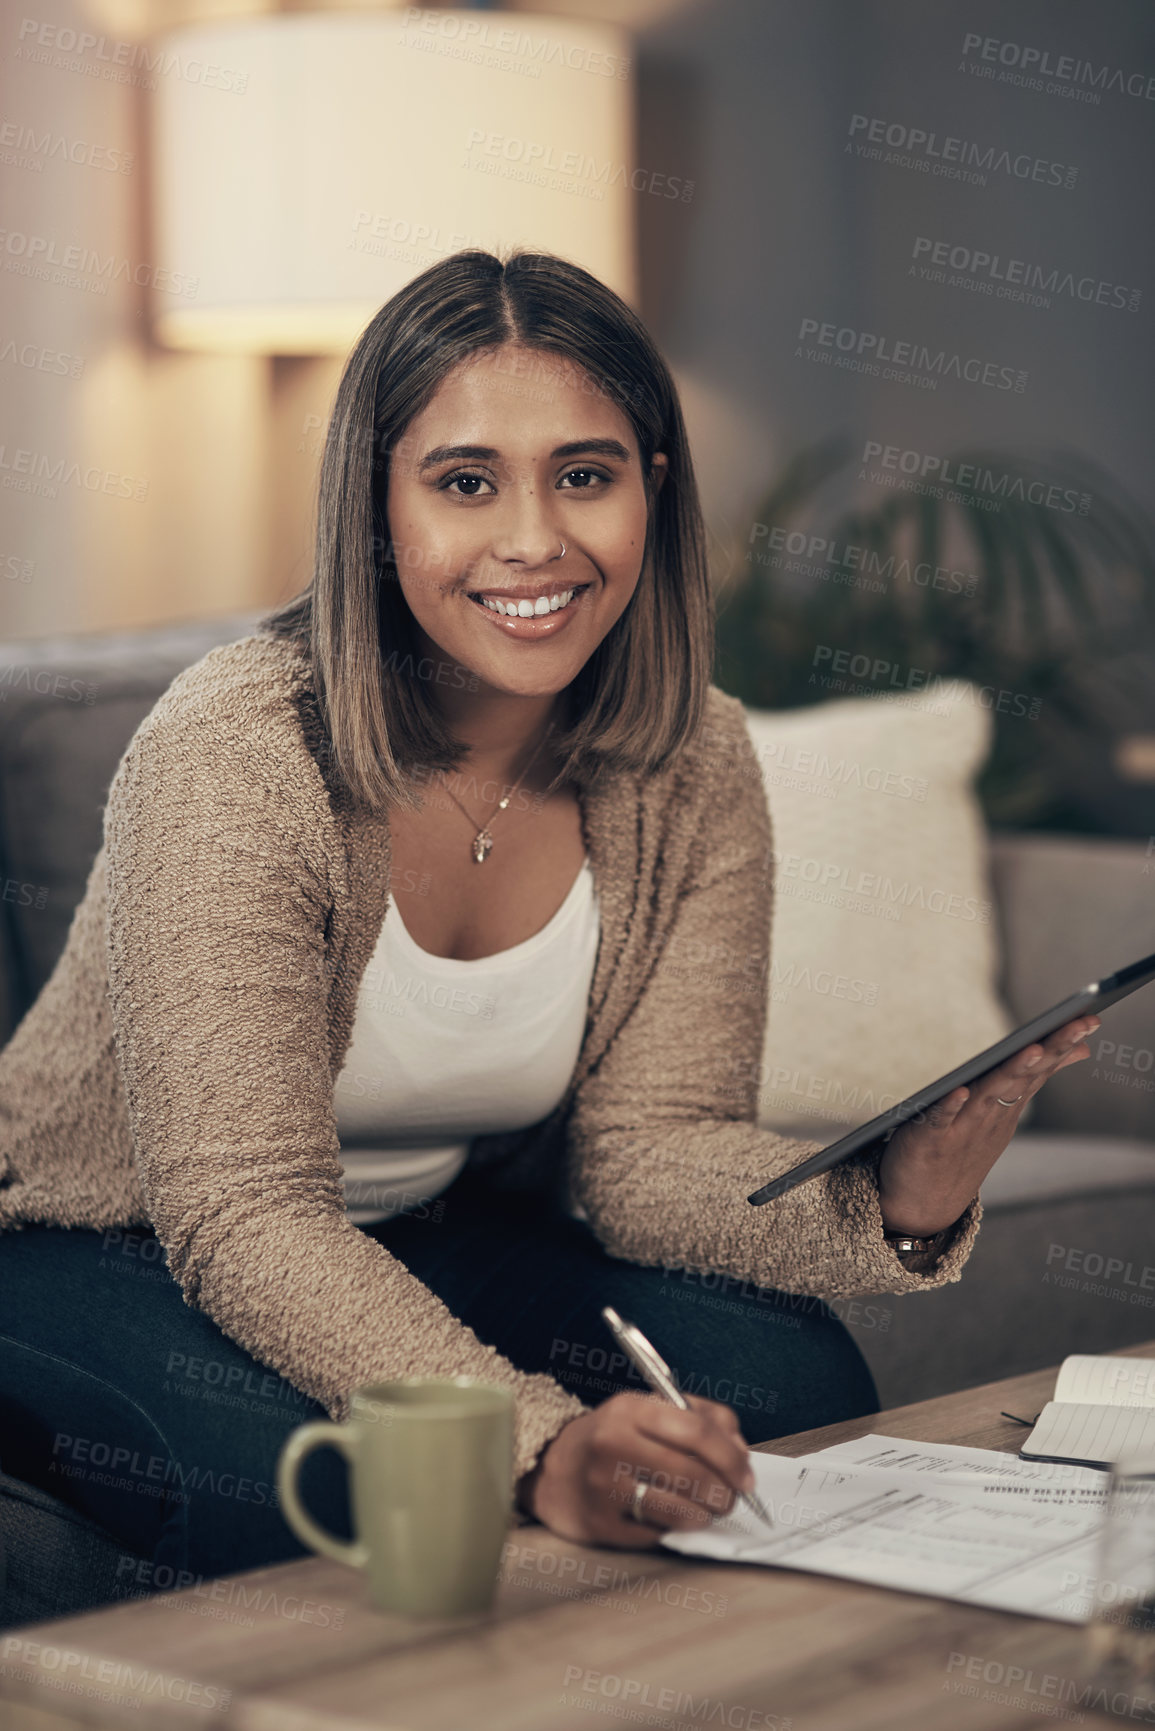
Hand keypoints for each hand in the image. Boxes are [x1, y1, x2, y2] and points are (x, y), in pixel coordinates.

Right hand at [515, 1392, 754, 1548]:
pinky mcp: (601, 1524)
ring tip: (706, 1509)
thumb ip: (699, 1417)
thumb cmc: (612, 1438)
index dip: (730, 1457)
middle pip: (692, 1474)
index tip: (746, 1475)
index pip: (695, 1430)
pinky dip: (675, 1529)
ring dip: (705, 1514)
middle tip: (731, 1498)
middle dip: (725, 1492)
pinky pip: (658, 1534)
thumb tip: (740, 1450)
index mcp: (630, 1409)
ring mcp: (604, 1486)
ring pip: (680, 1509)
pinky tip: (672, 1518)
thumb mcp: (647, 1410)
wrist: (552, 1470)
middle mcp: (613, 1444)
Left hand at [877, 1014, 1099, 1236]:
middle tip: (1076, 1025)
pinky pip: (940, 1119)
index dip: (1063, 1042)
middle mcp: (991, 1115)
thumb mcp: (1004, 1112)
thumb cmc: (962, 1147)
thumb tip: (1079, 1047)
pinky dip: (950, 1106)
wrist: (923, 1202)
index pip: (1040, 1068)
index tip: (1090, 1018)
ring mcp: (962, 1128)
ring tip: (1032, 1048)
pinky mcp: (929, 1139)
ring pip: (990, 1094)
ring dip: (1011, 1073)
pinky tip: (959, 1090)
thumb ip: (1031, 1079)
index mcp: (1007, 1106)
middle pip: (1022, 1076)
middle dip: (1050, 1049)